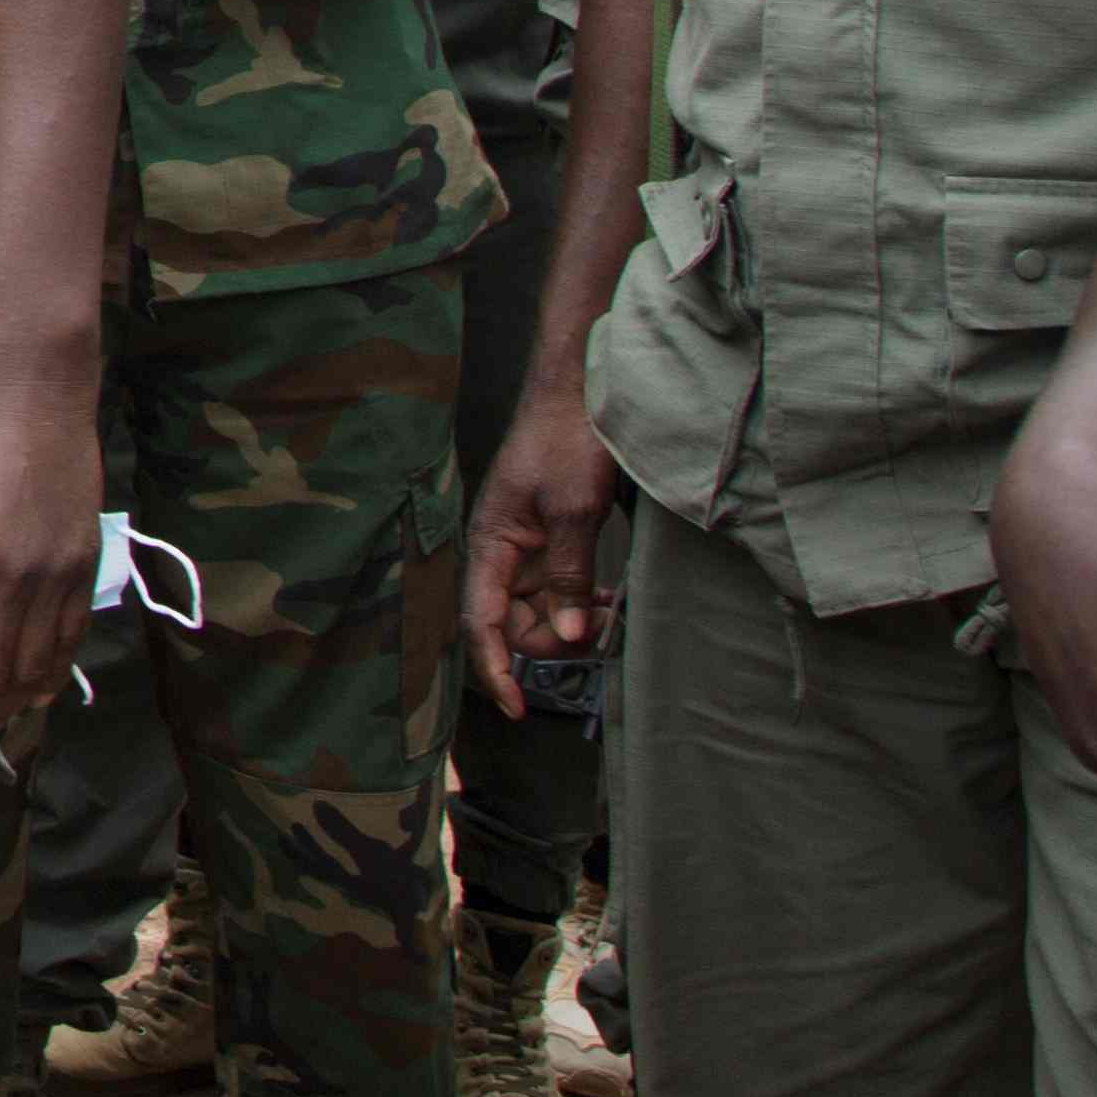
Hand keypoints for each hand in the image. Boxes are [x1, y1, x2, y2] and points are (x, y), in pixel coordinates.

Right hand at [464, 382, 623, 712]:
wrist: (582, 388)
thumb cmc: (567, 436)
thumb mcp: (573, 509)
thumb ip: (570, 576)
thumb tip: (568, 638)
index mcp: (491, 541)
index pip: (482, 620)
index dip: (494, 668)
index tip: (518, 707)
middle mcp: (502, 550)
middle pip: (514, 624)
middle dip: (553, 643)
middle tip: (602, 633)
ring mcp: (527, 546)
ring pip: (541, 612)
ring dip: (574, 624)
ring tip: (614, 615)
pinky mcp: (551, 539)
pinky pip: (560, 590)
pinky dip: (584, 604)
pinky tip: (611, 601)